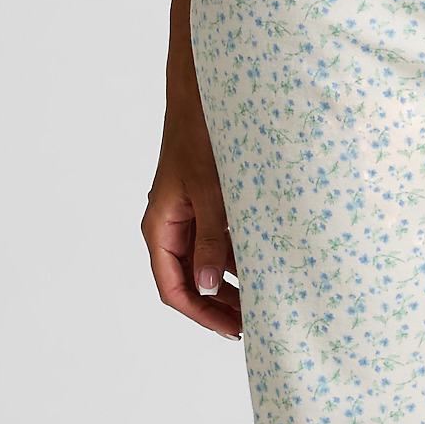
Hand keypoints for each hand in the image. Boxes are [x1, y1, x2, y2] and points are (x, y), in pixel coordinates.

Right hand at [143, 85, 242, 339]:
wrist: (204, 94)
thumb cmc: (199, 136)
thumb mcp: (209, 193)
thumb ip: (209, 240)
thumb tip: (205, 287)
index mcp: (159, 227)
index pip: (173, 287)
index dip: (200, 313)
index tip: (231, 329)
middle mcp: (171, 226)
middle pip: (190, 280)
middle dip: (218, 304)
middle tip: (253, 323)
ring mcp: (189, 216)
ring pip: (206, 262)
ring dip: (231, 282)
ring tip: (263, 300)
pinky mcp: (207, 204)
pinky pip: (220, 240)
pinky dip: (239, 256)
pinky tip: (265, 267)